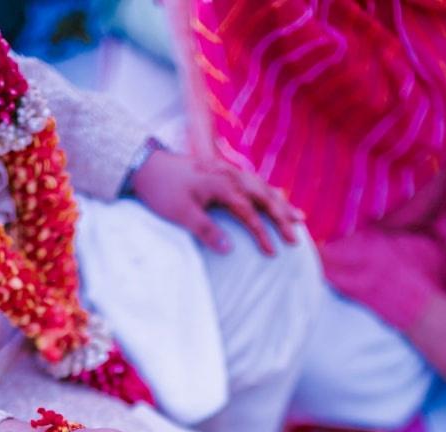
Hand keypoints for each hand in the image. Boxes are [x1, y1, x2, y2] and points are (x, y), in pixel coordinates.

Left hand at [131, 150, 301, 255]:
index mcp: (222, 185)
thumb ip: (206, 230)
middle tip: (296, 238)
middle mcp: (229, 175)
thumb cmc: (162, 190)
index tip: (272, 252)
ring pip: (262, 188)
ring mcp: (227, 172)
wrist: (146, 165)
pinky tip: (276, 197)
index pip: (249, 212)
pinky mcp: (222, 173)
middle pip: (264, 197)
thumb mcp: (181, 214)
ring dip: (281, 204)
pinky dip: (267, 192)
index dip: (262, 233)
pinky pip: (253, 183)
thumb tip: (229, 248)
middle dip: (282, 218)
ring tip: (299, 219)